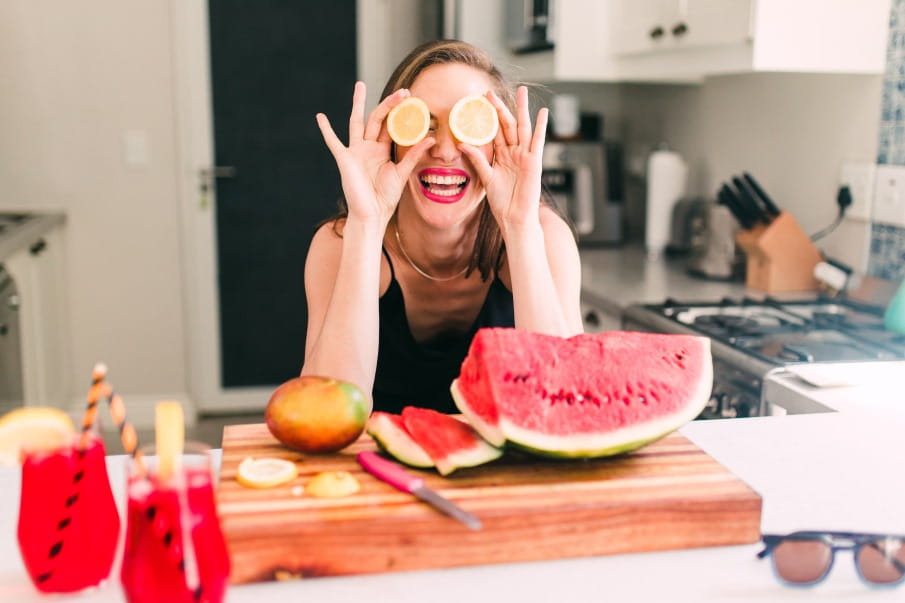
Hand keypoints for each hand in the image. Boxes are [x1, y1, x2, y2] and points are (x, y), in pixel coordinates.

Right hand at [316, 82, 434, 226]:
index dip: (400, 113)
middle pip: (377, 118)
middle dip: (388, 104)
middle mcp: (368, 147)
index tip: (411, 99)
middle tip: (402, 91)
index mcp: (382, 150)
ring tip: (360, 85)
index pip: (391, 126)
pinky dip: (326, 130)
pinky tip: (320, 117)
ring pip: (357, 122)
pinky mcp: (345, 159)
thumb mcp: (402, 173)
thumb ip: (414, 154)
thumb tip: (431, 138)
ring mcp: (356, 151)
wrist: (372, 214)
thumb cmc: (385, 197)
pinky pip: (333, 142)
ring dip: (358, 104)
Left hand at [459, 86, 548, 234]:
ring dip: (522, 109)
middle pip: (507, 125)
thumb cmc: (502, 202)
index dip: (487, 118)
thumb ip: (477, 160)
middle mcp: (513, 153)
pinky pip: (538, 141)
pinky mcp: (534, 161)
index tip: (478, 102)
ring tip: (522, 92)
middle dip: (500, 108)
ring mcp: (525, 156)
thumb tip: (461, 144)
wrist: (515, 217)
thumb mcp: (486, 178)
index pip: (493, 132)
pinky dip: (541, 126)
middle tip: (490, 92)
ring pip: (522, 128)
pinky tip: (543, 112)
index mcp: (501, 156)